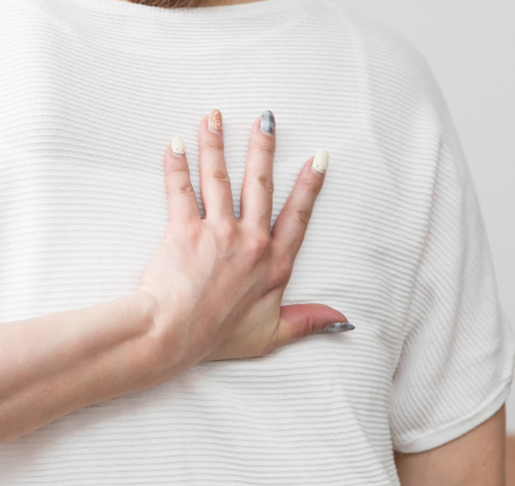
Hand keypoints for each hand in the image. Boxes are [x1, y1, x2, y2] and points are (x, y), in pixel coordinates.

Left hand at [140, 110, 348, 367]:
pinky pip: (181, 190)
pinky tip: (175, 144)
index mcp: (274, 264)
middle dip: (263, 148)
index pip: (297, 217)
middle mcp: (251, 242)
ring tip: (214, 117)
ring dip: (216, 144)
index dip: (310, 187)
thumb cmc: (218, 338)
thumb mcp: (271, 335)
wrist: (174, 335)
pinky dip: (177, 165)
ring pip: (220, 178)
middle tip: (265, 119)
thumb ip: (305, 322)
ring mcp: (218, 233)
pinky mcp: (185, 230)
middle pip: (259, 185)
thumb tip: (341, 320)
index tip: (318, 159)